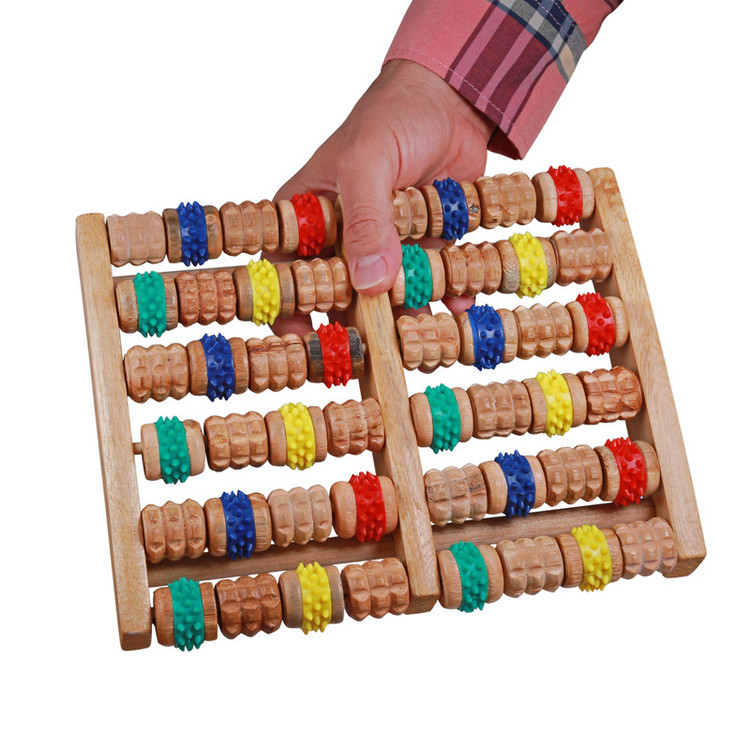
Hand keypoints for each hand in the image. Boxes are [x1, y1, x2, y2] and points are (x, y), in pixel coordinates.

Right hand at [269, 58, 494, 334]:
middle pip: (341, 293)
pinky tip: (460, 305)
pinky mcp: (421, 247)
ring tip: (426, 341)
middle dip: (359, 325)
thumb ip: (366, 220)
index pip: (287, 269)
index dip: (291, 306)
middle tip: (376, 352)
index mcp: (309, 215)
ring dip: (407, 318)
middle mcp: (342, 237)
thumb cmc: (392, 117)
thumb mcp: (369, 162)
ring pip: (389, 295)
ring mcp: (384, 245)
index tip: (307, 338)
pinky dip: (446, 295)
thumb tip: (369, 283)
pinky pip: (430, 281)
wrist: (453, 101)